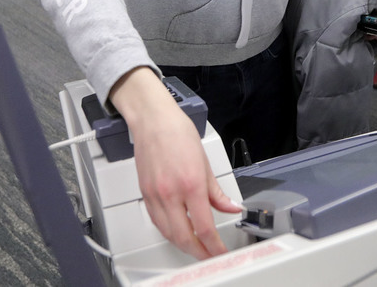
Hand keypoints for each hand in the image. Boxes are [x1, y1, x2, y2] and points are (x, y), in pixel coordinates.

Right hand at [111, 68, 241, 259]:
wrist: (154, 121)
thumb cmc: (179, 133)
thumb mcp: (207, 163)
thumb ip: (217, 192)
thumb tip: (231, 207)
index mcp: (191, 184)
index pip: (205, 227)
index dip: (215, 246)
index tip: (221, 251)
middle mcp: (171, 193)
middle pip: (184, 237)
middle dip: (199, 252)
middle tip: (211, 255)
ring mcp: (155, 195)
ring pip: (168, 234)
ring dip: (183, 245)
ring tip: (197, 248)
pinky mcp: (145, 195)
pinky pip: (157, 222)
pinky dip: (169, 233)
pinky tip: (178, 233)